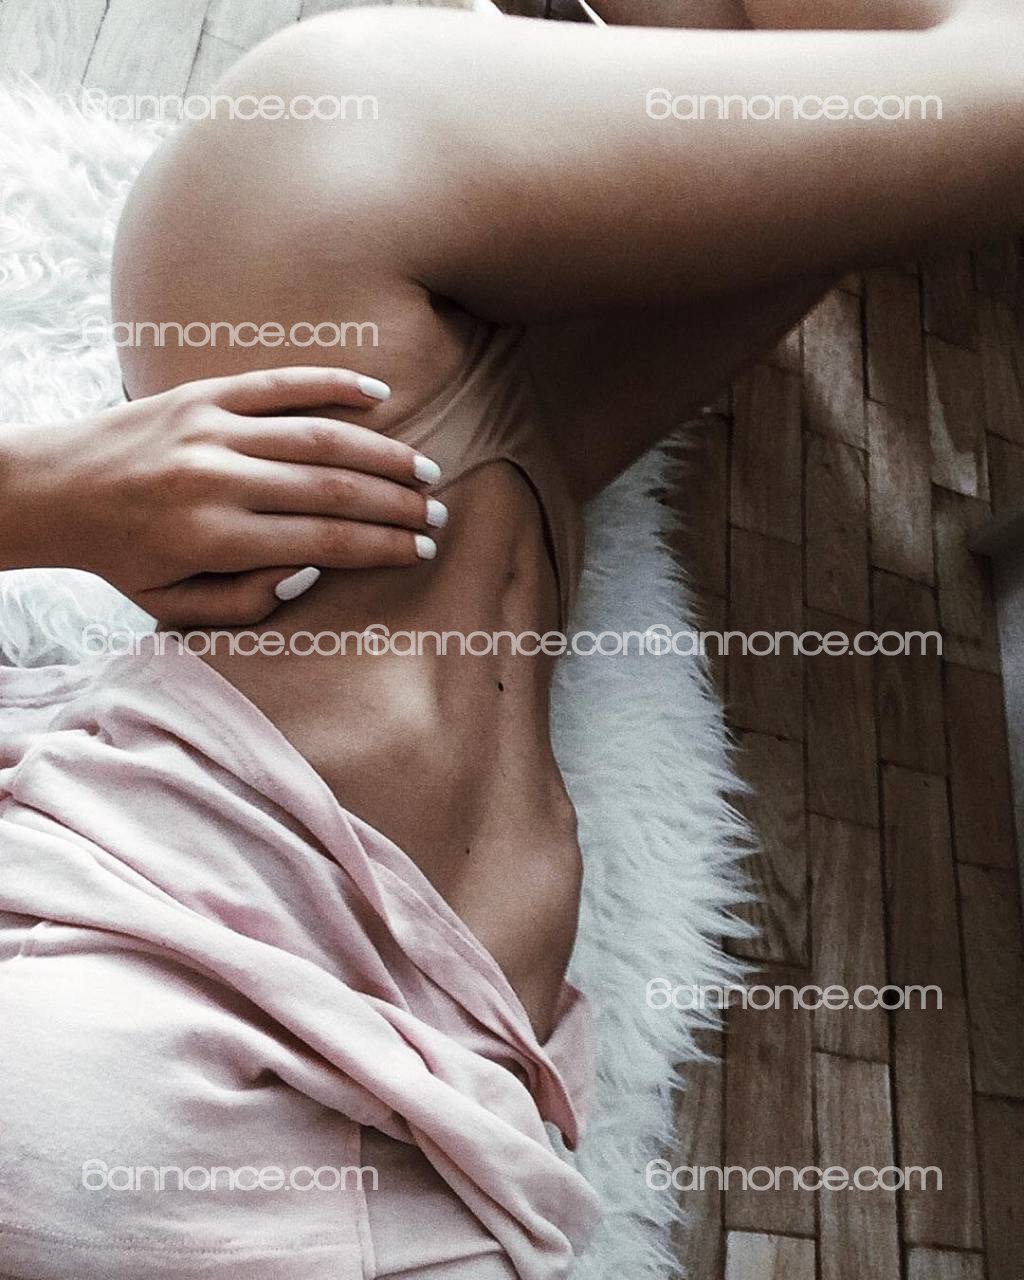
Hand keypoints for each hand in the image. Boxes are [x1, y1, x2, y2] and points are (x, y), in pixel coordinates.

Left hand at [0, 366, 446, 625]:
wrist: (51, 489)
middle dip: (396, 503)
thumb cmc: (122, 556)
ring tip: (423, 469)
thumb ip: (247, 602)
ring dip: (381, 451)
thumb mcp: (174, 605)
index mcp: (214, 537)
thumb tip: (310, 569)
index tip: (419, 550)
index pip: (323, 542)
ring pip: (318, 436)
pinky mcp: (203, 393)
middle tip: (437, 512)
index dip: (381, 546)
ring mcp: (213, 428)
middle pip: (333, 488)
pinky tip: (376, 393)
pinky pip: (279, 382)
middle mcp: (219, 478)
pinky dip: (331, 384)